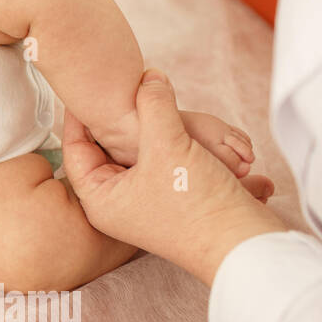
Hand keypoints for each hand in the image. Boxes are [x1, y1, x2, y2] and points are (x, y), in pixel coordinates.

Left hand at [61, 69, 286, 285]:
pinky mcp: (178, 199)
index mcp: (100, 199)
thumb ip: (154, 106)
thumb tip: (150, 76)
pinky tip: (192, 127)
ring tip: (156, 99)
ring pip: (143, 153)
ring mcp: (149, 202)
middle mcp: (119, 203)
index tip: (83, 88)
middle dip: (120, 120)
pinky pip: (172, 164)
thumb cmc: (196, 204)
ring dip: (155, 129)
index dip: (78, 116)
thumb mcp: (168, 145)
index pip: (76, 150)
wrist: (245, 245)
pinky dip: (181, 145)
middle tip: (123, 88)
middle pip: (109, 149)